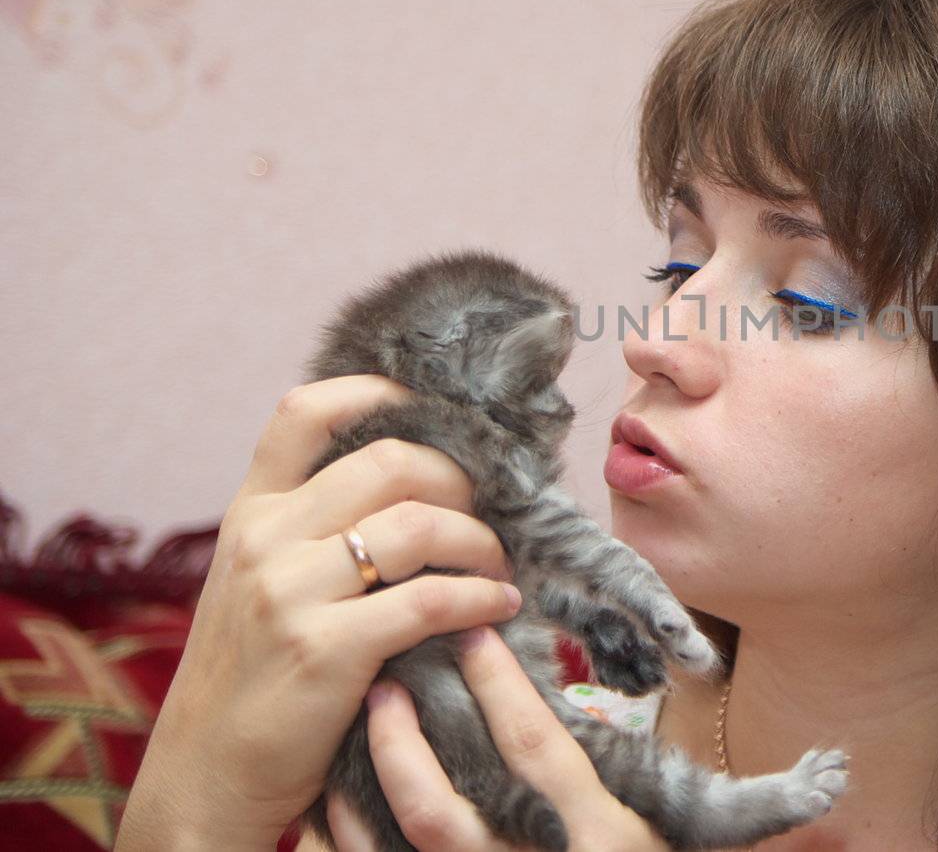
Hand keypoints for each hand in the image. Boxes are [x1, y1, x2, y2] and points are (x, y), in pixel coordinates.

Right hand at [117, 376, 523, 851]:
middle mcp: (265, 539)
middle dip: (461, 478)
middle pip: (388, 460)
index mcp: (251, 513)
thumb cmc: (253, 676)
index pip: (305, 412)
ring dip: (480, 540)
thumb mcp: (259, 582)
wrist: (207, 775)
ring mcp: (289, 592)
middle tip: (493, 509)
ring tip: (500, 565)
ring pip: (418, 524)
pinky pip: (429, 599)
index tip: (436, 407)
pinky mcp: (323, 649)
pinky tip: (498, 608)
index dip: (377, 392)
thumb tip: (415, 482)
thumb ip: (313, 529)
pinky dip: (479, 598)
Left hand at [325, 626, 670, 851]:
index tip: (474, 632)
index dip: (498, 685)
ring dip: (370, 782)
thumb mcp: (642, 815)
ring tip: (360, 724)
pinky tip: (336, 793)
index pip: (533, 747)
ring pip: (404, 846)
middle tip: (388, 682)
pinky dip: (349, 834)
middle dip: (403, 741)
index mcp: (593, 833)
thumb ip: (597, 767)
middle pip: (442, 807)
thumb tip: (536, 694)